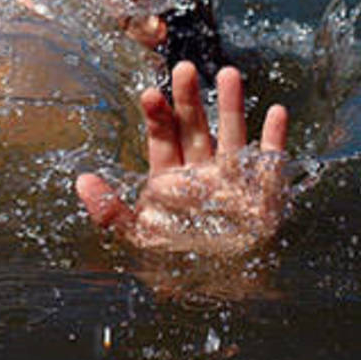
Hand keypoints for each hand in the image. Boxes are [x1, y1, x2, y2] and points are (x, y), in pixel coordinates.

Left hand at [76, 61, 288, 254]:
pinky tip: (278, 113)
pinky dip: (275, 138)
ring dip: (231, 105)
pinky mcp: (262, 190)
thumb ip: (110, 212)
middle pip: (195, 127)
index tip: (150, 93)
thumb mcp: (138, 238)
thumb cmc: (176, 264)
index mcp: (171, 178)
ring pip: (231, 134)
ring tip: (228, 73)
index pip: (162, 138)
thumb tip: (82, 180)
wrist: (220, 292)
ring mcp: (233, 178)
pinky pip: (270, 160)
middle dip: (189, 98)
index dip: (157, 115)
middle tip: (183, 68)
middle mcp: (201, 171)